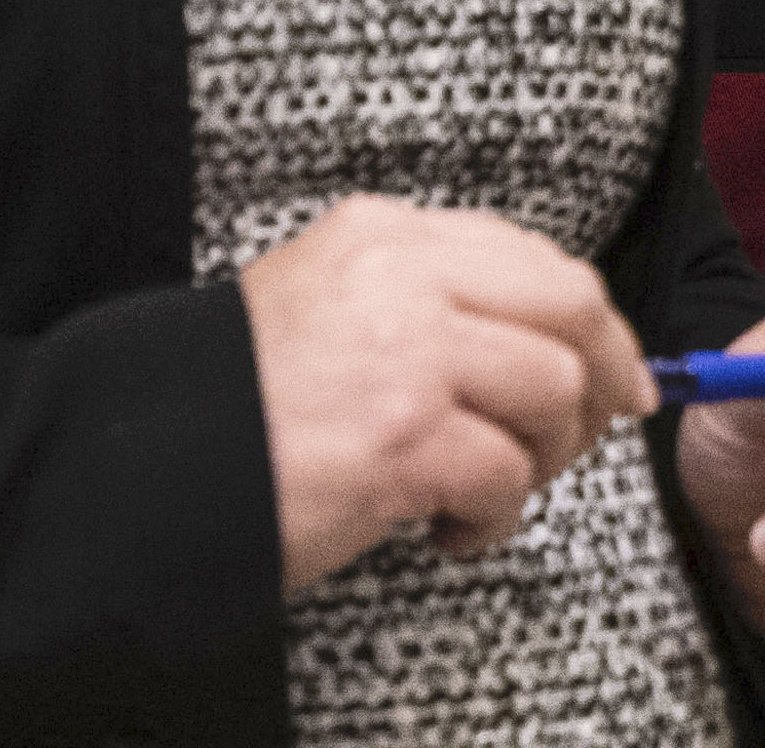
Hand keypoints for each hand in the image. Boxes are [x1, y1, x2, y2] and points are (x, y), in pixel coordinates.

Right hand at [238, 197, 655, 592]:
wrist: (148, 460)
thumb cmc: (242, 399)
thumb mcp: (333, 303)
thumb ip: (434, 301)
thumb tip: (565, 346)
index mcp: (384, 234)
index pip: (536, 259)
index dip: (594, 326)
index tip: (616, 375)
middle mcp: (402, 276)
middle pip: (570, 307)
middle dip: (599, 382)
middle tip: (576, 439)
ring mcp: (406, 354)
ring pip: (552, 390)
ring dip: (538, 460)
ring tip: (481, 491)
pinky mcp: (403, 440)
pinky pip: (508, 477)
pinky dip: (495, 519)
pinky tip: (446, 529)